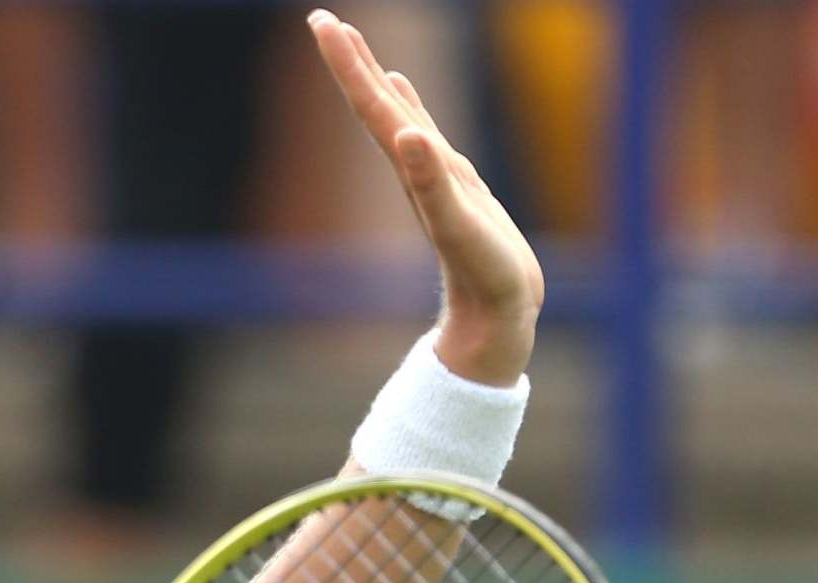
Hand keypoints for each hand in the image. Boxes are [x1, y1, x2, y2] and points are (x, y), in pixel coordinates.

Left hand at [309, 9, 544, 385]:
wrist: (495, 317)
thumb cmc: (482, 277)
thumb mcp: (458, 226)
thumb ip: (431, 181)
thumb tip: (405, 134)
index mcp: (410, 169)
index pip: (371, 106)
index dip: (348, 65)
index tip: (322, 24)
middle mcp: (413, 167)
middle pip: (374, 104)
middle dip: (350, 61)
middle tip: (322, 20)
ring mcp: (432, 176)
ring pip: (396, 116)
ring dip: (373, 81)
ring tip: (355, 46)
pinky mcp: (453, 187)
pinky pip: (425, 137)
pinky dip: (411, 109)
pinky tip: (403, 98)